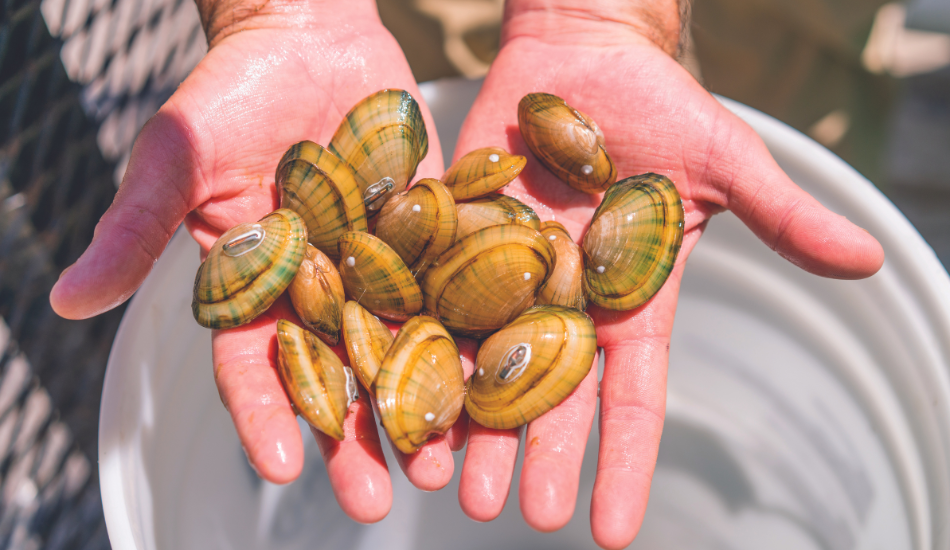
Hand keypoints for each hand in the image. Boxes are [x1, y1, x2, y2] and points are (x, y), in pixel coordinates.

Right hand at [48, 0, 465, 522]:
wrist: (303, 35)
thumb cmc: (226, 92)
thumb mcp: (176, 160)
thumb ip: (136, 232)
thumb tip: (65, 298)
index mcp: (252, 286)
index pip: (252, 365)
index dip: (263, 415)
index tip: (280, 467)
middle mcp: (316, 287)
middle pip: (336, 376)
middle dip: (354, 436)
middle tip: (378, 497)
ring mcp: (376, 264)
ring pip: (399, 348)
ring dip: (418, 404)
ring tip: (443, 460)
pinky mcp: (428, 232)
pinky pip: (451, 285)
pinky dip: (470, 331)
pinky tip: (491, 377)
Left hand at [451, 1, 883, 547]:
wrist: (581, 50)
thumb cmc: (659, 104)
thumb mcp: (727, 162)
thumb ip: (785, 218)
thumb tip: (872, 260)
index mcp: (629, 303)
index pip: (633, 398)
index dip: (625, 464)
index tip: (614, 532)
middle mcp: (564, 303)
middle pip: (549, 395)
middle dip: (534, 457)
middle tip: (516, 514)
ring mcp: (504, 275)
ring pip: (482, 366)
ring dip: (468, 427)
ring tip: (447, 483)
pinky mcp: (453, 239)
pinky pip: (429, 301)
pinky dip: (414, 347)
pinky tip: (397, 395)